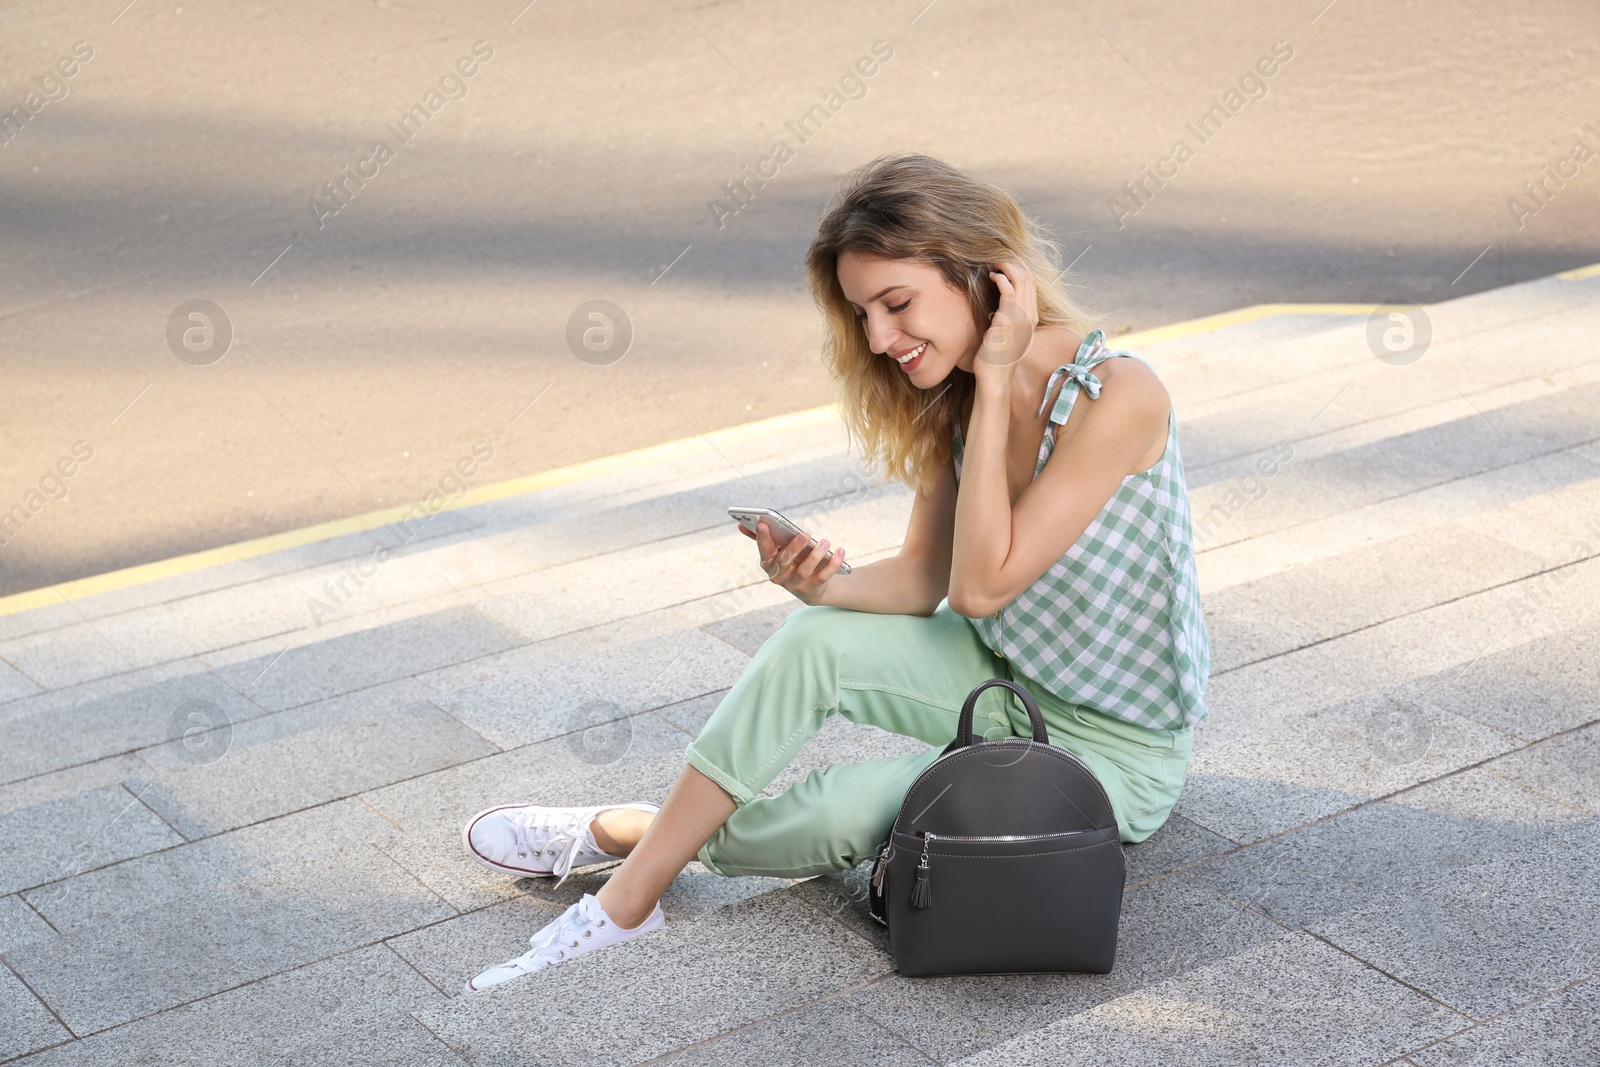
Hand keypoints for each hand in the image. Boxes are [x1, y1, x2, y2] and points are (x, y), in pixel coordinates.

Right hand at [740, 520, 846, 604]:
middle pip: (784, 561)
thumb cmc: (791, 562)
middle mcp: (779, 576)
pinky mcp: (813, 589)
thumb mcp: (777, 552)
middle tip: (806, 534)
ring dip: (816, 555)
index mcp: (769, 564)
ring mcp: (796, 584)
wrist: (810, 589)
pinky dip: (832, 564)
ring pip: (805, 570)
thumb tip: (741, 525)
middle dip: (794, 547)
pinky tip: (840, 551)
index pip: (764, 550)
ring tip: (825, 542)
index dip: (762, 538)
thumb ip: (761, 538)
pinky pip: (823, 577)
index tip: (763, 523)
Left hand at [975, 260, 1037, 390]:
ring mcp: (1021, 317)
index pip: (1032, 284)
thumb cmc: (995, 359)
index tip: (1007, 262)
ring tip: (995, 263)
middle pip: (1029, 277)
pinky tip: (992, 277)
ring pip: (1021, 279)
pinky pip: (1009, 289)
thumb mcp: (1005, 335)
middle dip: (1015, 262)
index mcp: (1031, 318)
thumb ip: (1007, 319)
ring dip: (1007, 266)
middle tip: (1000, 256)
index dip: (1020, 268)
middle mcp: (1030, 316)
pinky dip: (1001, 278)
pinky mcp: (1008, 319)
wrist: (994, 379)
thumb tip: (998, 306)